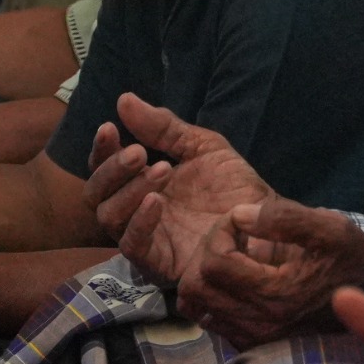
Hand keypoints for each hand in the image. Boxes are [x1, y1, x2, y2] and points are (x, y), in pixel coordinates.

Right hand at [85, 96, 273, 288]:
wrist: (265, 223)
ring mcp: (145, 237)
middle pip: (97, 193)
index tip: (110, 128)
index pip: (105, 167)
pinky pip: (133, 245)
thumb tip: (124, 100)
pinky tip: (156, 201)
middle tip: (139, 153)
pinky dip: (139, 222)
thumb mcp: (202, 147)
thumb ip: (164, 128)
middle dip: (112, 169)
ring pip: (109, 217)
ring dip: (128, 190)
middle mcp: (135, 210)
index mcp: (141, 182)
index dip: (102, 149)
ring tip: (161, 169)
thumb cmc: (234, 187)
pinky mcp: (157, 263)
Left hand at [177, 197, 363, 344]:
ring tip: (234, 255)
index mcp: (277, 296)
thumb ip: (284, 218)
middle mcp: (259, 325)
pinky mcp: (250, 344)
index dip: (219, 232)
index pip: (214, 263)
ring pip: (196, 306)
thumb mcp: (330, 228)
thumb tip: (238, 216)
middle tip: (232, 236)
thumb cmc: (350, 260)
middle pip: (195, 287)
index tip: (240, 220)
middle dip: (206, 251)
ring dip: (205, 273)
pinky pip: (209, 318)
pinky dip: (213, 293)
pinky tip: (238, 276)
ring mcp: (252, 338)